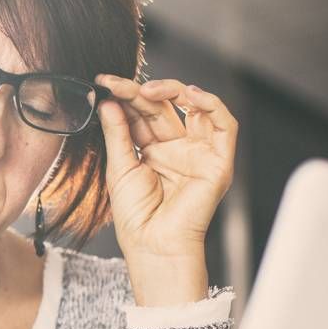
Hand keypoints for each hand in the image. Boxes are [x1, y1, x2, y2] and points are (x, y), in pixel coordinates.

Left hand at [94, 75, 237, 304]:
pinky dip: (211, 105)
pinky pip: (224, 125)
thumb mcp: (119, 168)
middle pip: (163, 107)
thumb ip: (117, 133)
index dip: (124, 96)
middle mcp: (177, 147)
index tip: (103, 83)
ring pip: (194, 107)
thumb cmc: (135, 216)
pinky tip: (189, 95)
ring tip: (147, 90)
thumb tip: (108, 102)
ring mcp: (198, 152)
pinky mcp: (218, 160)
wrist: (153, 245)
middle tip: (117, 84)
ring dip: (173, 91)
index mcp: (152, 150)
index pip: (141, 113)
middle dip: (140, 91)